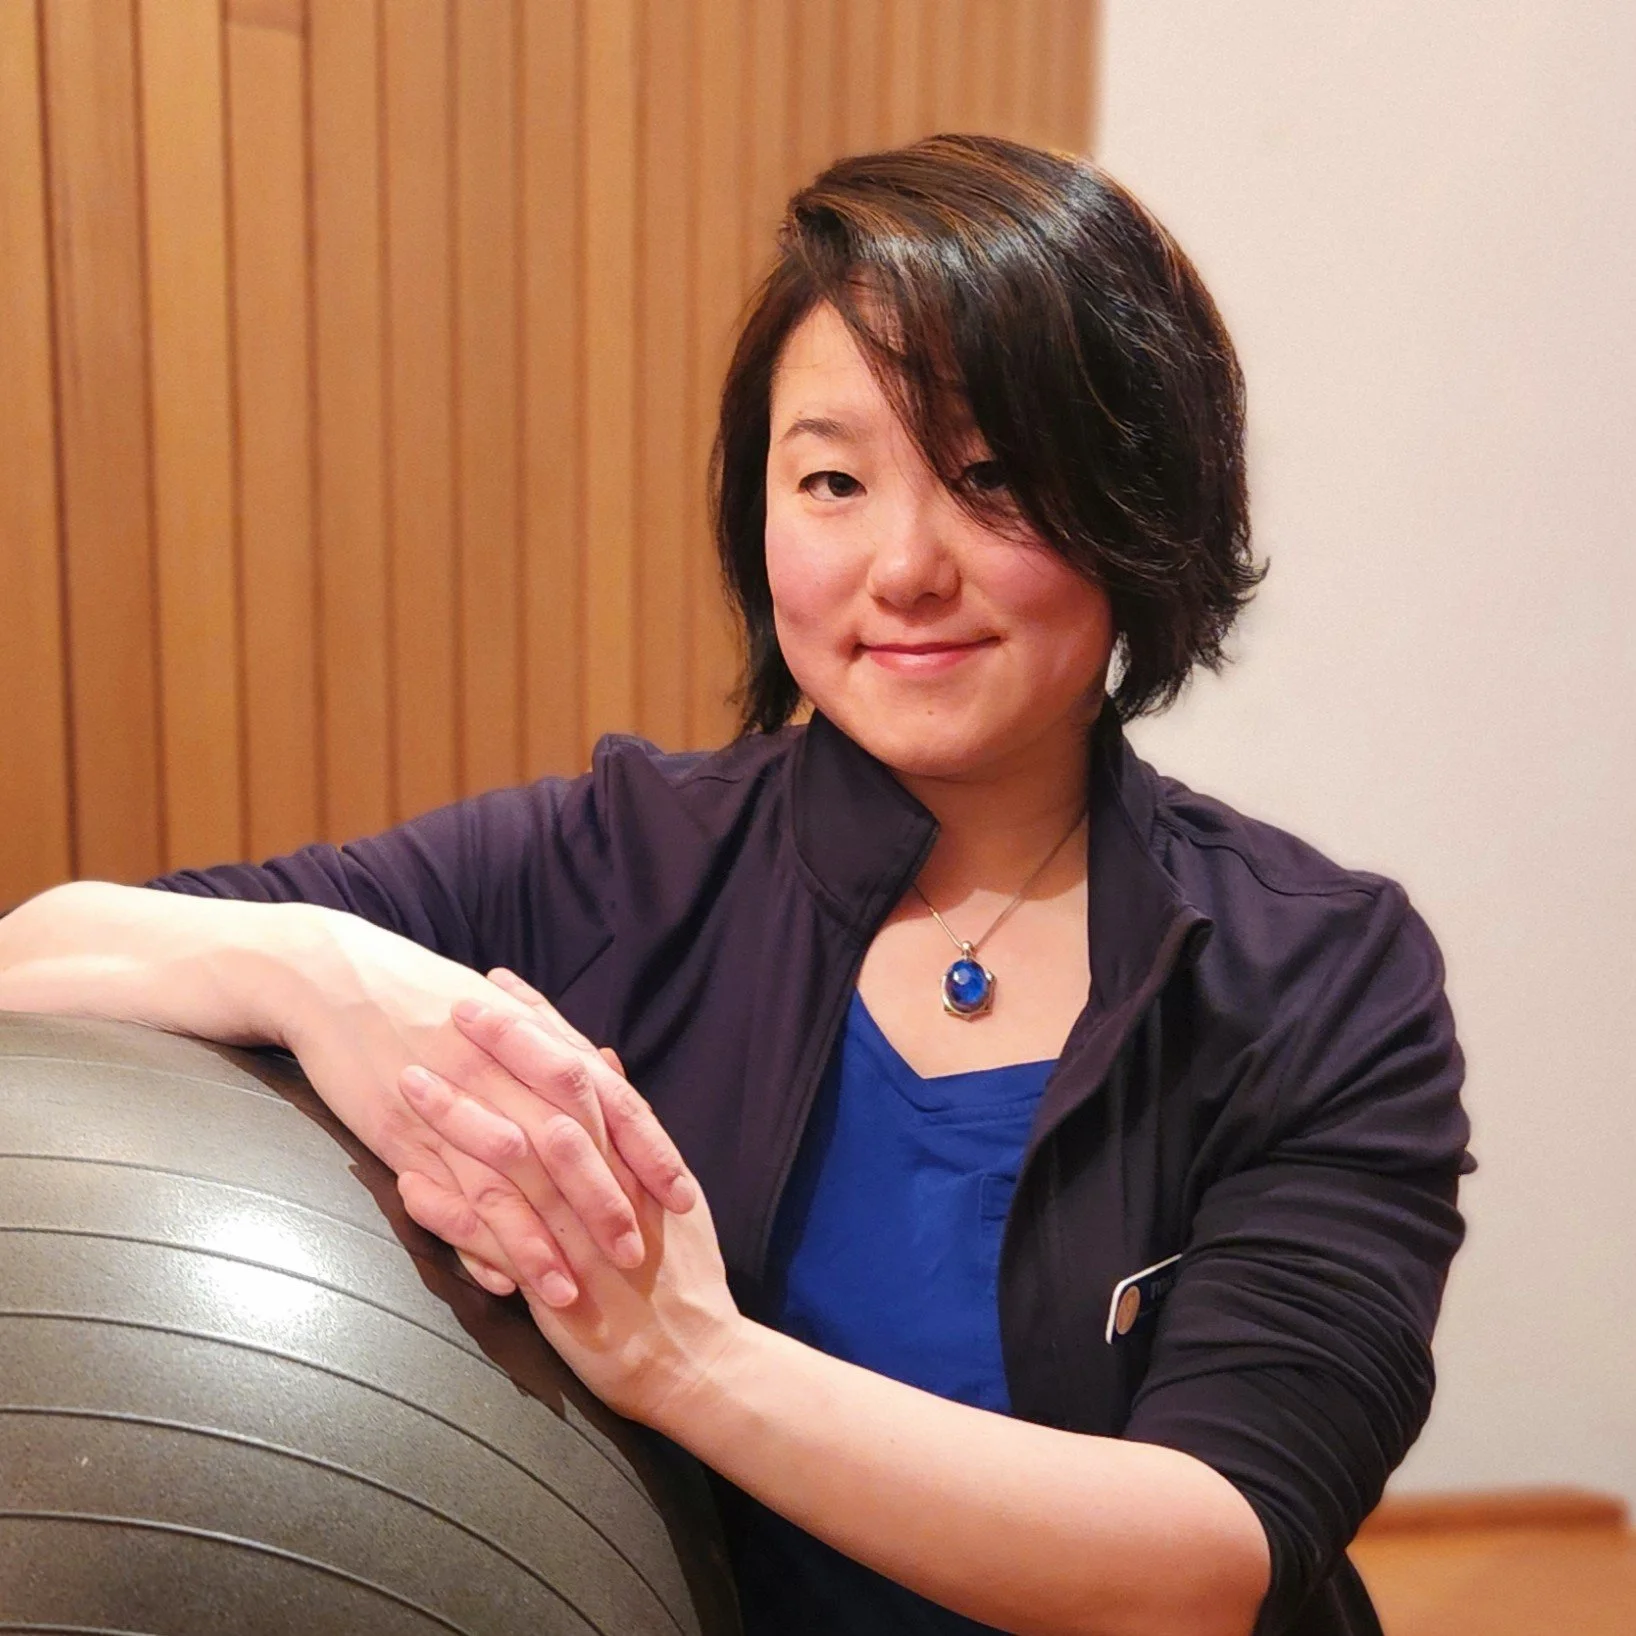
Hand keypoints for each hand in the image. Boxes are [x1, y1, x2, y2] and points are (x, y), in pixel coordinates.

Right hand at [281, 910, 695, 1298]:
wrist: (335, 975)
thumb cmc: (422, 991)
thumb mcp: (499, 1009)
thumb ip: (555, 1044)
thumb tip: (610, 1067)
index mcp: (533, 1042)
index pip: (610, 1101)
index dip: (649, 1150)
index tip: (684, 1196)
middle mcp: (501, 1074)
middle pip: (570, 1147)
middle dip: (607, 1206)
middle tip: (639, 1258)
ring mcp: (451, 1106)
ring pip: (511, 1183)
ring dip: (544, 1242)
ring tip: (575, 1295)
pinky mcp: (402, 1135)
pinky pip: (448, 1197)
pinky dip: (477, 1243)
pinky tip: (501, 1283)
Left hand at [396, 1035, 743, 1429]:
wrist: (697, 1362)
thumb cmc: (680, 1279)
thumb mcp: (667, 1188)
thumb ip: (632, 1125)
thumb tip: (607, 1062)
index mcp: (634, 1156)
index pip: (583, 1072)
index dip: (539, 1027)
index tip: (498, 986)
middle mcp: (610, 1182)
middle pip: (553, 1096)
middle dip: (503, 1049)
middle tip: (456, 1006)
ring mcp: (581, 1231)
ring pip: (515, 1158)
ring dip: (461, 1117)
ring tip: (410, 1081)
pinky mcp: (556, 1284)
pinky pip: (494, 1240)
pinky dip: (451, 1211)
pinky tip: (407, 1183)